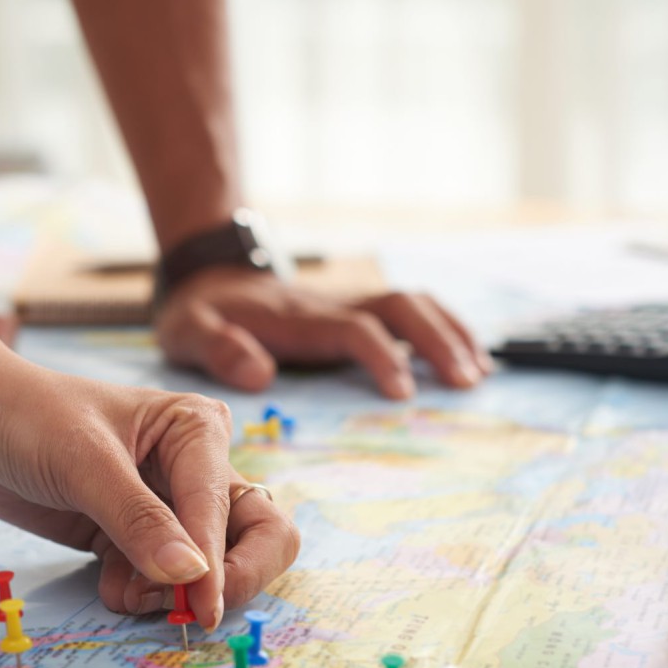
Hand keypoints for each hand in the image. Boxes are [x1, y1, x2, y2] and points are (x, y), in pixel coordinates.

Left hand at [0, 362, 298, 628]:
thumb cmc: (27, 417)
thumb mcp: (83, 463)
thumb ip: (138, 520)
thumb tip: (193, 576)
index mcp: (197, 431)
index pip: (232, 508)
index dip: (220, 562)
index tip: (199, 608)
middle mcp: (195, 468)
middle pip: (256, 538)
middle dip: (226, 580)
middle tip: (188, 612)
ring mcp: (168, 506)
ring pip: (211, 568)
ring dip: (174, 593)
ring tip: (125, 589)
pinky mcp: (136, 536)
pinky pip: (164, 581)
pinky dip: (143, 593)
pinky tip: (107, 581)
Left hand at [154, 267, 492, 398]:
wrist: (207, 273)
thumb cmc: (200, 312)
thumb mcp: (187, 331)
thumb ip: (218, 350)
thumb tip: (260, 376)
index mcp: (298, 316)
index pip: (353, 329)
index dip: (381, 356)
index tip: (403, 394)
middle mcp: (333, 304)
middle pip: (401, 308)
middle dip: (438, 341)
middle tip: (467, 383)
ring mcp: (349, 302)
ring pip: (413, 304)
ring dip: (450, 333)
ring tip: (479, 373)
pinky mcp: (356, 308)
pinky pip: (410, 310)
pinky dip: (444, 327)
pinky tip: (468, 356)